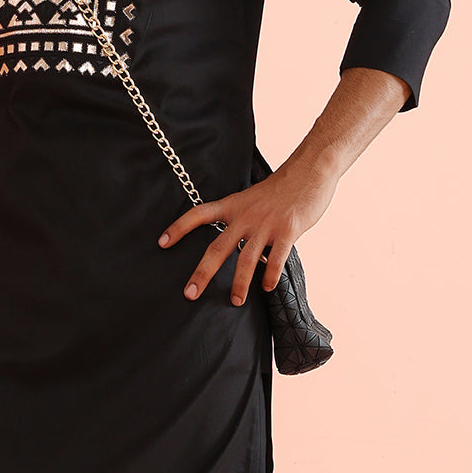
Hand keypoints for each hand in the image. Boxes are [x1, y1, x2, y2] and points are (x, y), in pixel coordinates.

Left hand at [157, 160, 338, 305]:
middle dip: (203, 272)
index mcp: (233, 205)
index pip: (199, 215)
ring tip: (235, 301)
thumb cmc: (281, 189)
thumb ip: (242, 219)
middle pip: (218, 247)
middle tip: (190, 293)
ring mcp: (266, 224)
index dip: (179, 228)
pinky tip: (267, 287)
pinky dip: (270, 275)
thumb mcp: (253, 198)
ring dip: (240, 283)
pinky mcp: (287, 231)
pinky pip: (276, 258)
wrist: (309, 171)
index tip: (162, 242)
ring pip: (246, 258)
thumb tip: (235, 244)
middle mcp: (245, 216)